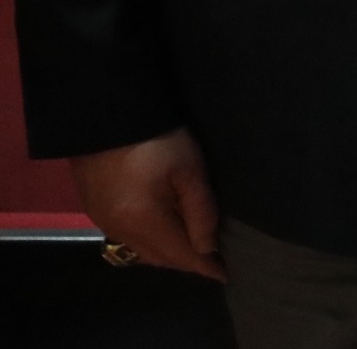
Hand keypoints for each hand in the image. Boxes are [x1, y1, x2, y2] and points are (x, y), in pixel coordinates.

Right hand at [68, 128, 225, 280]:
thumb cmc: (157, 139)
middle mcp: (119, 230)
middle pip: (159, 258)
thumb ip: (202, 211)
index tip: (227, 275)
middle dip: (187, 262)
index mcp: (143, 223)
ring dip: (168, 252)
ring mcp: (103, 220)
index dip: (205, 266)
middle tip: (214, 260)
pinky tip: (165, 231)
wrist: (105, 114)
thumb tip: (209, 247)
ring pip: (141, 250)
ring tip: (193, 248)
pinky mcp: (96, 208)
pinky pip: (128, 237)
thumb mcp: (189, 170)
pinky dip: (150, 240)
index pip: (181, 256)